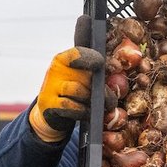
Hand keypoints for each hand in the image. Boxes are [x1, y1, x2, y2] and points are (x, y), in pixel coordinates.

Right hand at [28, 15, 104, 141]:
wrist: (51, 113)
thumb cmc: (73, 93)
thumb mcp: (82, 80)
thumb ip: (97, 73)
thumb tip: (118, 67)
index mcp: (64, 59)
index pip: (77, 53)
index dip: (91, 58)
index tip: (103, 64)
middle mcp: (55, 70)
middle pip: (85, 76)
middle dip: (102, 89)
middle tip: (111, 100)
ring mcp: (50, 86)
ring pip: (79, 90)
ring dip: (93, 100)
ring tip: (102, 107)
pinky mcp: (48, 104)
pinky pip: (72, 106)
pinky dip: (83, 111)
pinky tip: (88, 113)